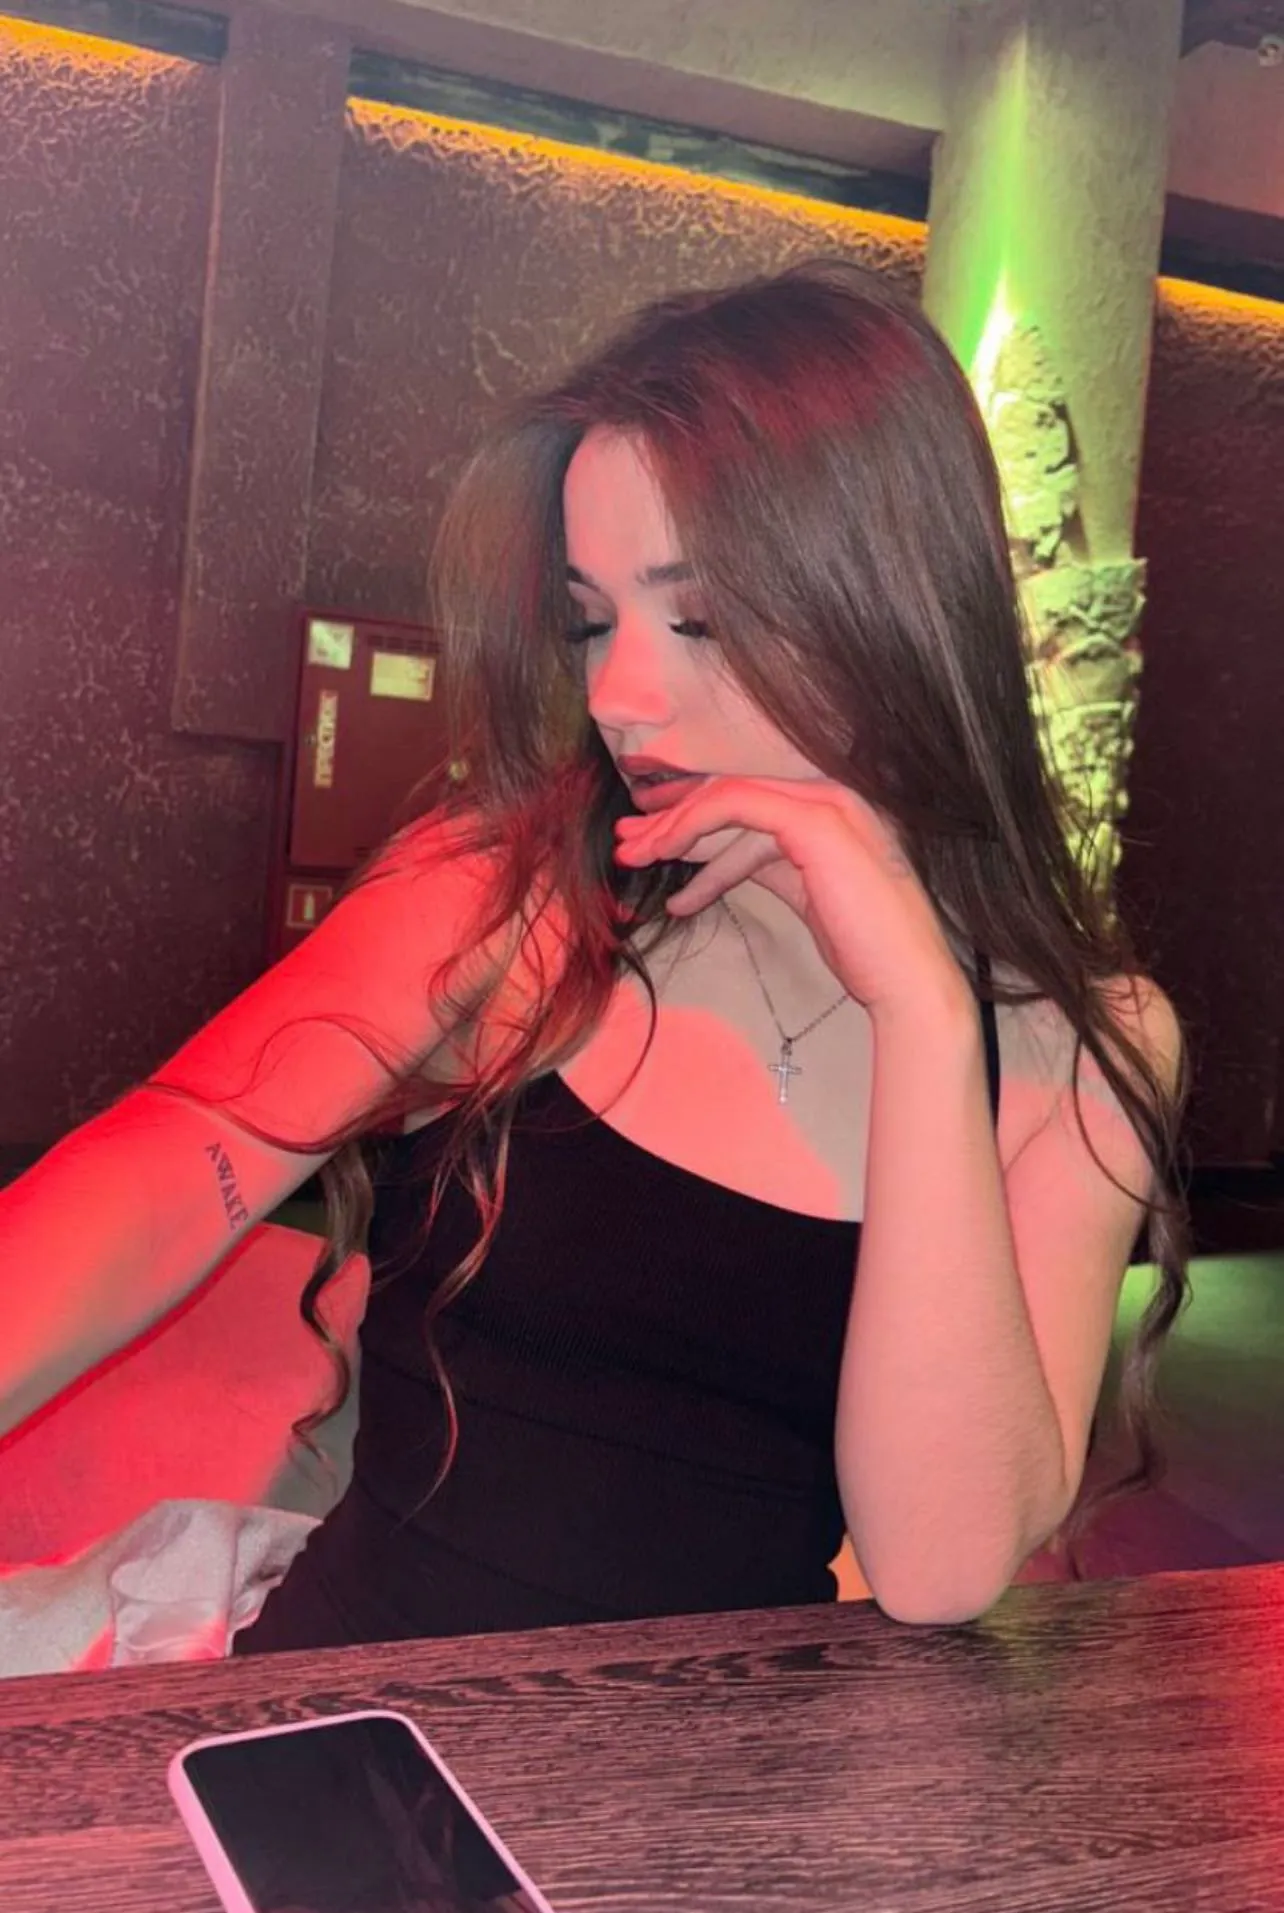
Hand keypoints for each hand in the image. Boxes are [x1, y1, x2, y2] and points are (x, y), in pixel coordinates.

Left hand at [614, 776, 967, 1015]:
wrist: (907, 978)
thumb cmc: (865, 948)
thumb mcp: (806, 894)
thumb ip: (767, 867)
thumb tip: (714, 863)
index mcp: (832, 807)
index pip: (749, 794)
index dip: (693, 808)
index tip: (651, 830)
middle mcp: (830, 794)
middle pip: (732, 791)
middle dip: (672, 816)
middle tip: (626, 842)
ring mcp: (825, 803)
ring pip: (726, 798)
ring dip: (673, 830)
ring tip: (635, 861)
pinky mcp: (814, 822)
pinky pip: (736, 809)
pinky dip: (695, 832)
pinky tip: (672, 869)